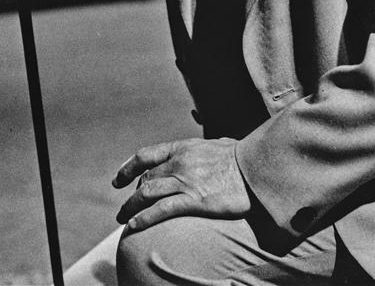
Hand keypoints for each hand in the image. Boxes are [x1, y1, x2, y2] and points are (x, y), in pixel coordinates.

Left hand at [112, 137, 250, 230]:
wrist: (256, 166)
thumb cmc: (242, 157)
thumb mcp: (218, 146)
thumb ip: (206, 150)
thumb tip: (210, 151)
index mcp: (183, 147)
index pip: (146, 155)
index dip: (128, 168)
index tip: (118, 180)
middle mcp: (179, 162)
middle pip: (145, 179)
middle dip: (132, 195)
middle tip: (125, 209)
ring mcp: (185, 180)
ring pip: (146, 194)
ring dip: (130, 208)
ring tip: (123, 220)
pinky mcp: (193, 200)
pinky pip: (160, 210)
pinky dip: (143, 218)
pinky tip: (133, 227)